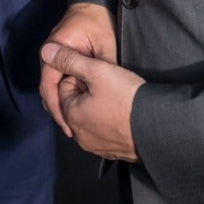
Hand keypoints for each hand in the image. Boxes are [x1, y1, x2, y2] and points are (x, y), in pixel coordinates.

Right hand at [39, 3, 116, 136]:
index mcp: (56, 46)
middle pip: (47, 88)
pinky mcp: (60, 56)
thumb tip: (99, 91)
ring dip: (61, 103)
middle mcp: (49, 51)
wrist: (94, 2)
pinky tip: (75, 106)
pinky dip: (64, 93)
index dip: (56, 107)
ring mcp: (53, 53)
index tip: (67, 124)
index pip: (49, 84)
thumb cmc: (100, 19)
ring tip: (73, 123)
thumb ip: (100, 66)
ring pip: (52, 85)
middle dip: (58, 110)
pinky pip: (57, 78)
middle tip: (71, 130)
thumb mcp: (105, 44)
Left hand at [41, 41, 143, 161]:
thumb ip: (69, 59)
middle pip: (76, 103)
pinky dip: (108, 120)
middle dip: (88, 91)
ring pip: (89, 117)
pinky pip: (103, 131)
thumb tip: (46, 52)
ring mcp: (95, 146)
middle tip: (110, 83)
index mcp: (71, 116)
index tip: (100, 73)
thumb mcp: (97, 70)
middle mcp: (78, 136)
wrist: (158, 128)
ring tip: (118, 96)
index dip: (82, 74)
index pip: (65, 86)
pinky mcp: (111, 152)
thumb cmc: (126, 98)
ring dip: (98, 105)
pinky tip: (123, 112)